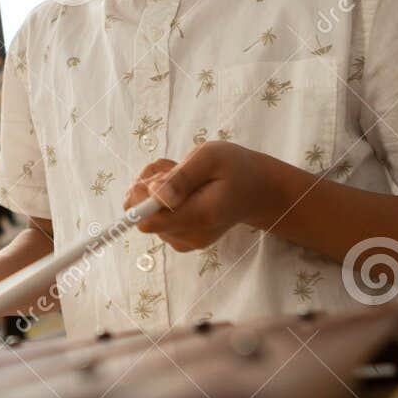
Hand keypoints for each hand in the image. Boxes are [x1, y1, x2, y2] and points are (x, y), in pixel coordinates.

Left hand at [123, 140, 279, 251]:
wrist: (257, 190)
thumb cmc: (236, 168)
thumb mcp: (211, 157)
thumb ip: (181, 176)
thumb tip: (153, 194)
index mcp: (200, 216)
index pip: (149, 221)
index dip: (140, 197)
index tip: (156, 175)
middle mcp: (190, 235)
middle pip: (144, 216)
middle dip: (148, 186)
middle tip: (172, 167)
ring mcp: (184, 240)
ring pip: (147, 215)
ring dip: (154, 189)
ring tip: (181, 175)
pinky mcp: (180, 238)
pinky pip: (155, 218)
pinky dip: (160, 199)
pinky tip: (181, 186)